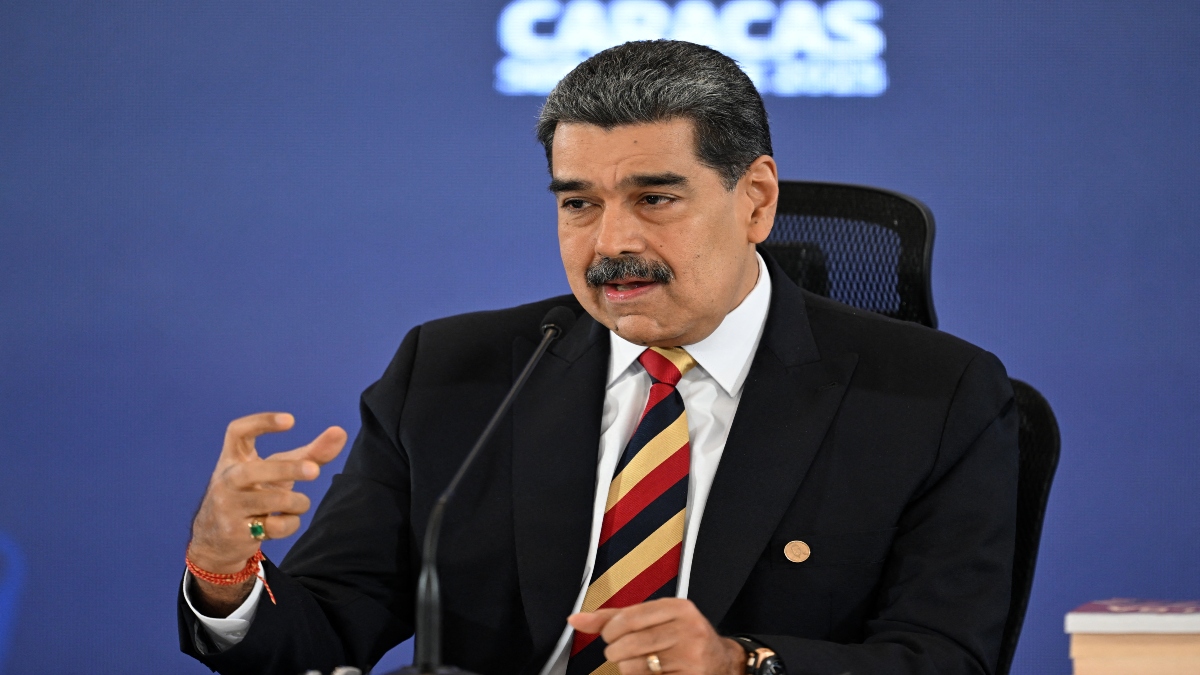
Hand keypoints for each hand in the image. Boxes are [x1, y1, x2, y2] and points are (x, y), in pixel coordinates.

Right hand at [187, 412, 345, 613]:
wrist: (215, 540)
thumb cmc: (253, 494)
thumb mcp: (276, 472)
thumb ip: (310, 454)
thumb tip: (340, 432)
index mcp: (233, 458)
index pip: (237, 431)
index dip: (261, 422)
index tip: (290, 420)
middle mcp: (226, 480)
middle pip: (252, 471)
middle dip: (287, 469)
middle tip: (315, 470)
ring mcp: (228, 506)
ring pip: (269, 501)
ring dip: (297, 502)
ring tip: (301, 502)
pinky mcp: (235, 532)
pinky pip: (274, 527)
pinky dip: (290, 524)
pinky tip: (286, 522)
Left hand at [568, 598, 744, 674]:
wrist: (722, 662)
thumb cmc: (682, 637)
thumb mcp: (655, 618)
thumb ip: (615, 618)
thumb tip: (575, 619)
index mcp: (678, 608)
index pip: (628, 618)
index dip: (610, 630)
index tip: (610, 636)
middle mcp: (688, 630)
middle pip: (628, 644)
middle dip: (616, 652)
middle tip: (621, 652)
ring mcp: (690, 657)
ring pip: (634, 667)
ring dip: (627, 669)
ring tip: (637, 664)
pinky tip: (649, 672)